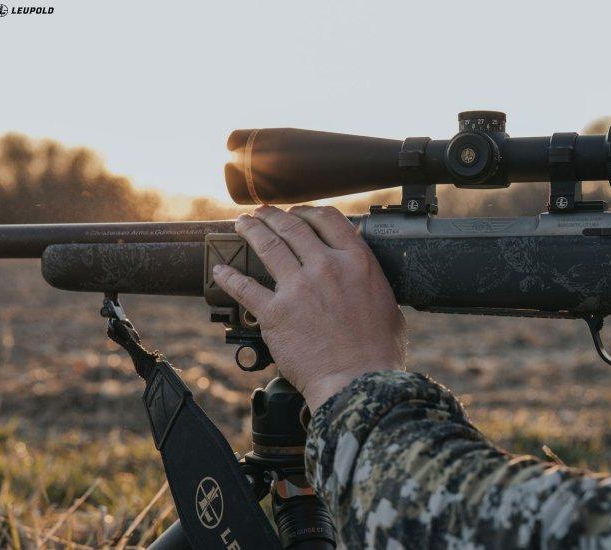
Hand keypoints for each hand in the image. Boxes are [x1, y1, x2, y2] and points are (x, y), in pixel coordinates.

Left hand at [212, 205, 405, 410]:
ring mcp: (298, 288)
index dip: (308, 211)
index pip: (328, 219)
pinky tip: (221, 270)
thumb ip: (372, 284)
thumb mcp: (389, 306)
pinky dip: (229, 276)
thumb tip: (365, 280)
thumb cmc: (378, 353)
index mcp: (357, 262)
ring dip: (251, 230)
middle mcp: (326, 267)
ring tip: (242, 224)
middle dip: (273, 215)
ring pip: (267, 245)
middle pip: (293, 226)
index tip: (298, 212)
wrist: (357, 382)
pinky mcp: (275, 312)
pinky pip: (244, 287)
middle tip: (263, 213)